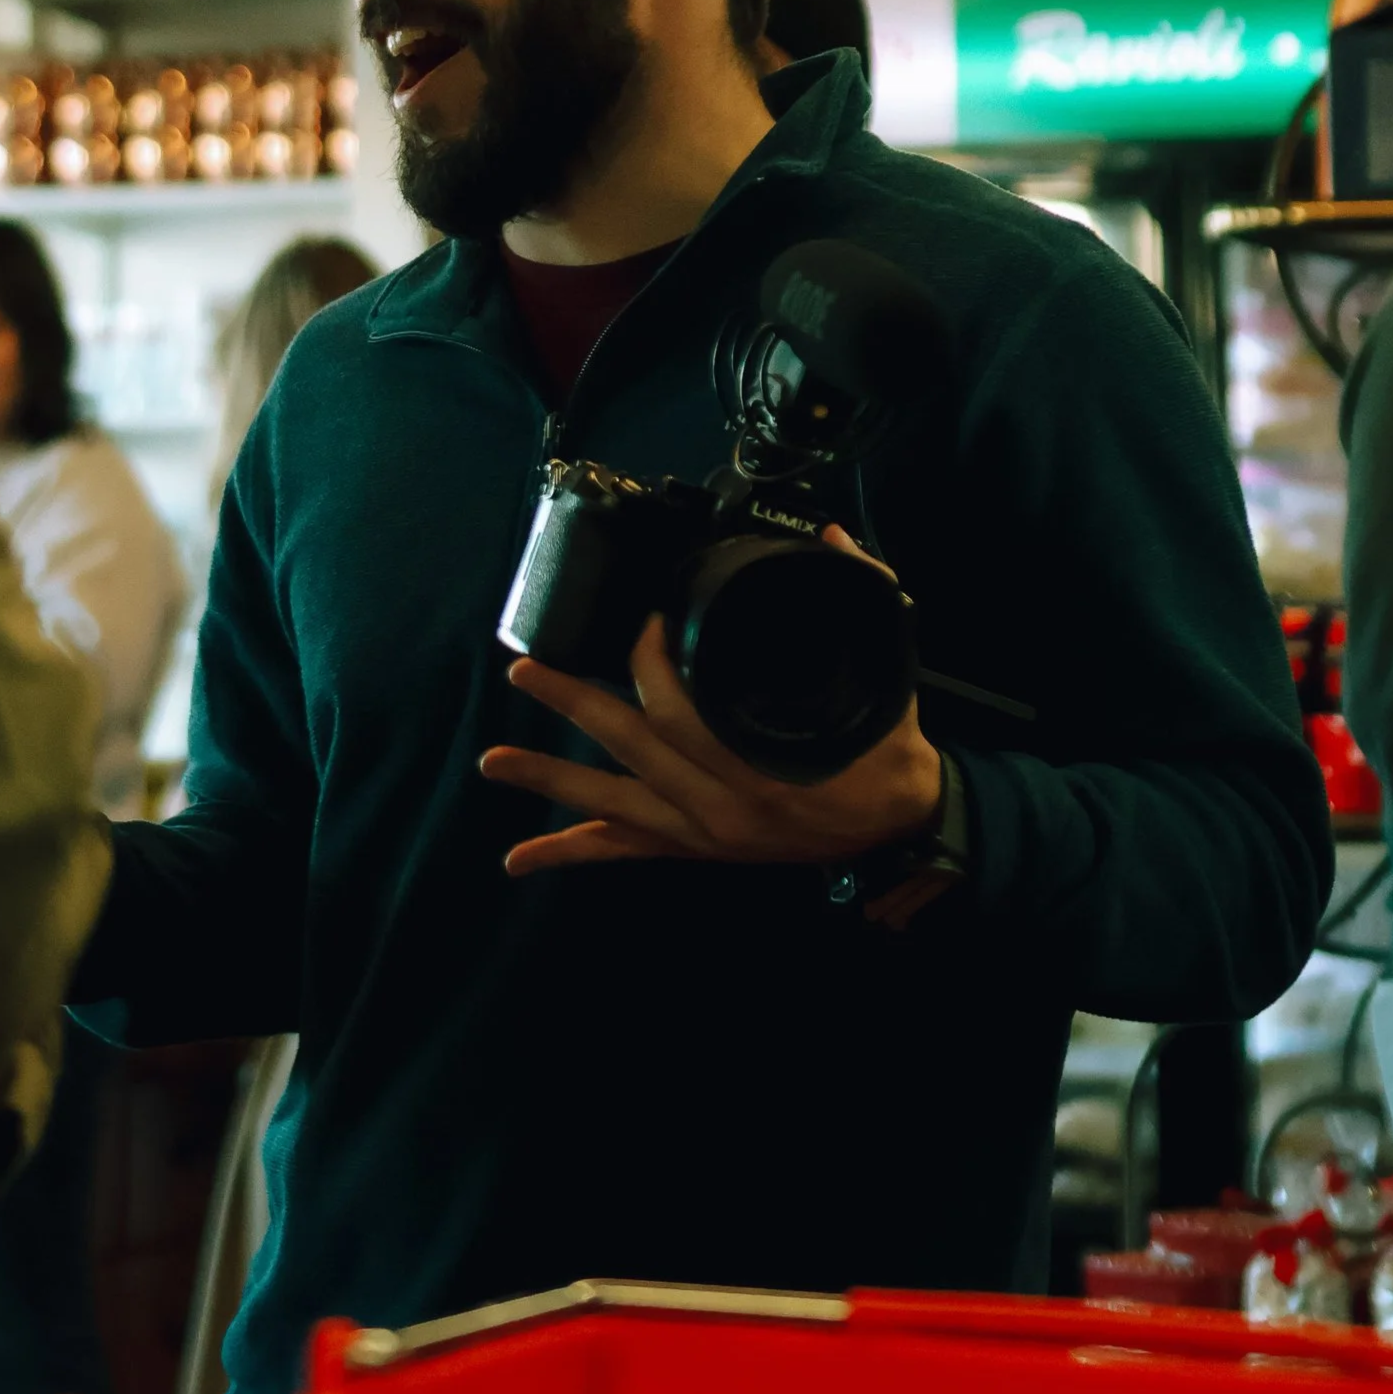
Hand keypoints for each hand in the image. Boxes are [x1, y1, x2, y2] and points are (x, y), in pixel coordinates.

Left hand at [480, 527, 942, 879]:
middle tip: (527, 669)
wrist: (900, 825)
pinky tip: (518, 858)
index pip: (682, 711)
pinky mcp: (694, 850)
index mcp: (760, 766)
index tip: (639, 620)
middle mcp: (720, 806)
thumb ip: (863, 598)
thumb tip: (829, 535)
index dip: (649, 663)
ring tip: (492, 761)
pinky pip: (624, 853)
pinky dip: (570, 851)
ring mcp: (702, 834)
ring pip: (612, 805)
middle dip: (574, 706)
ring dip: (549, 781)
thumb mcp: (887, 675)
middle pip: (632, 751)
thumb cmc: (886, 750)